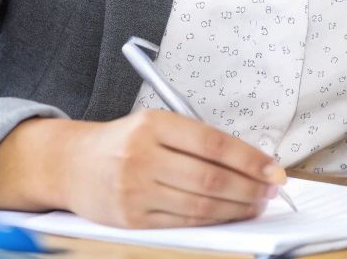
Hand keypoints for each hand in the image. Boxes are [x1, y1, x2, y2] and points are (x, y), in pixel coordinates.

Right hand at [0, 112, 287, 228]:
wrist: (72, 164)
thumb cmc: (124, 142)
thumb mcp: (155, 125)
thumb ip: (197, 140)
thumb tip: (251, 161)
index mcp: (153, 124)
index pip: (213, 143)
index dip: (250, 159)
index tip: (274, 169)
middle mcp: (141, 156)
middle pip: (210, 178)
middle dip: (249, 188)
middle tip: (270, 191)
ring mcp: (134, 190)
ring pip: (199, 205)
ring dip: (236, 208)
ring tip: (255, 204)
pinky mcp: (131, 219)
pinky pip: (182, 223)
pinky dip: (211, 221)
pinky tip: (227, 216)